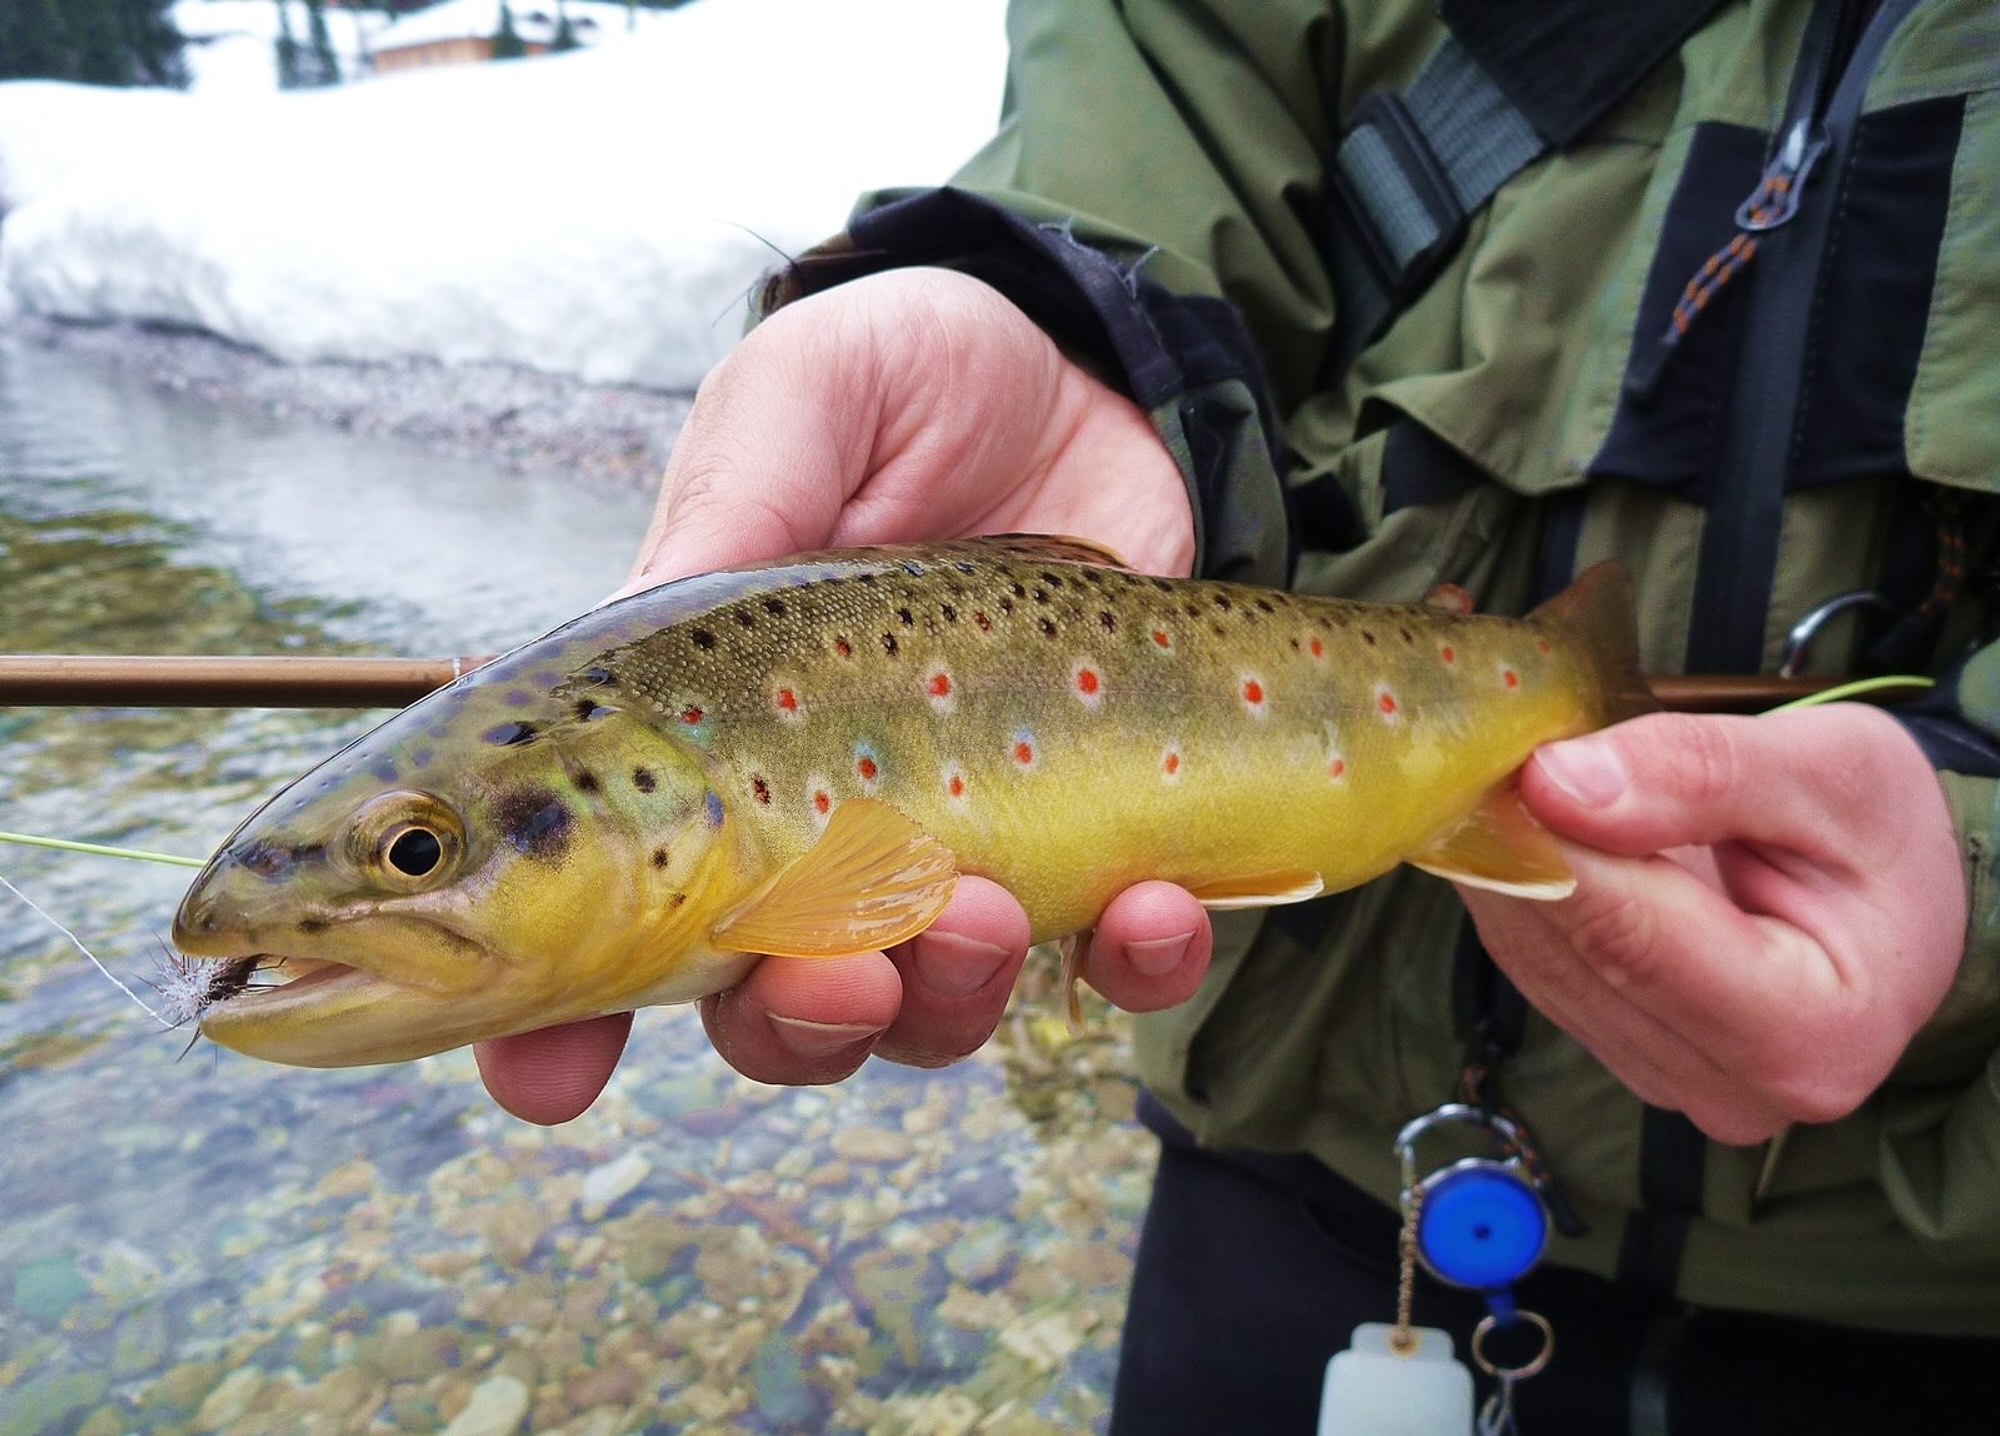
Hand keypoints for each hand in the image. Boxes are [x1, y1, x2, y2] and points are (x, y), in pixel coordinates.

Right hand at [477, 268, 1213, 1122]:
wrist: (1100, 364)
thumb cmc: (918, 375)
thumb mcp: (802, 401)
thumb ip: (730, 506)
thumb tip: (643, 620)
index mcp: (704, 738)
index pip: (606, 915)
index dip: (563, 1021)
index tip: (551, 1080)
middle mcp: (822, 820)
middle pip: (776, 1004)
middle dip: (799, 1022)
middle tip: (841, 966)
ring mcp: (965, 841)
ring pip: (934, 1007)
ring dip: (951, 996)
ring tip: (989, 912)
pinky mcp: (1099, 832)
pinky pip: (1114, 958)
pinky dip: (1135, 961)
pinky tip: (1154, 906)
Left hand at [1458, 705, 1964, 1145]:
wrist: (1897, 894)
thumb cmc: (1882, 832)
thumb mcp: (1831, 768)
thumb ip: (1700, 772)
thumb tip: (1556, 783)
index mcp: (1815, 1034)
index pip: (1636, 939)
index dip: (1552, 847)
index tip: (1508, 768)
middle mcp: (1736, 1086)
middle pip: (1574, 953)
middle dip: (1522, 844)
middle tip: (1500, 749)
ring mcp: (1670, 1078)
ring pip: (1535, 959)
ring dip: (1510, 861)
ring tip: (1525, 774)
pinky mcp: (1621, 1049)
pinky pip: (1535, 962)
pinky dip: (1521, 884)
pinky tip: (1532, 825)